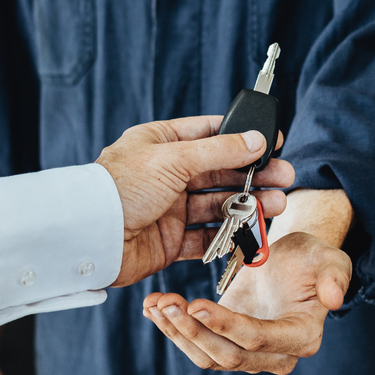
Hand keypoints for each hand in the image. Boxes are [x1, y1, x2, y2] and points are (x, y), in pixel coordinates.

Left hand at [94, 115, 294, 286]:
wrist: (90, 236)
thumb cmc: (120, 188)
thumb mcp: (174, 158)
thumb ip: (219, 151)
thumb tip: (256, 139)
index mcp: (161, 144)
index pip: (209, 134)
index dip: (242, 137)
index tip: (273, 141)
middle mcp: (166, 174)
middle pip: (220, 171)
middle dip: (253, 174)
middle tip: (284, 177)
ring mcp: (169, 208)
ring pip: (218, 204)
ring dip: (248, 204)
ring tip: (277, 205)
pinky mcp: (170, 241)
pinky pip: (207, 237)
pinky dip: (230, 235)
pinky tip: (253, 232)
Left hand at [140, 231, 352, 373]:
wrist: (293, 259)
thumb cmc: (312, 258)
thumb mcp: (329, 258)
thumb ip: (335, 276)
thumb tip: (334, 299)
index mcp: (301, 335)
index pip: (258, 339)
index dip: (226, 326)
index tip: (197, 304)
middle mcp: (275, 354)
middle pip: (228, 355)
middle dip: (193, 332)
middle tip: (166, 303)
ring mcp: (247, 352)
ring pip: (206, 355)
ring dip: (176, 332)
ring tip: (155, 304)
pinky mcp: (225, 341)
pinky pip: (197, 343)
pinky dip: (172, 327)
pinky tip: (152, 306)